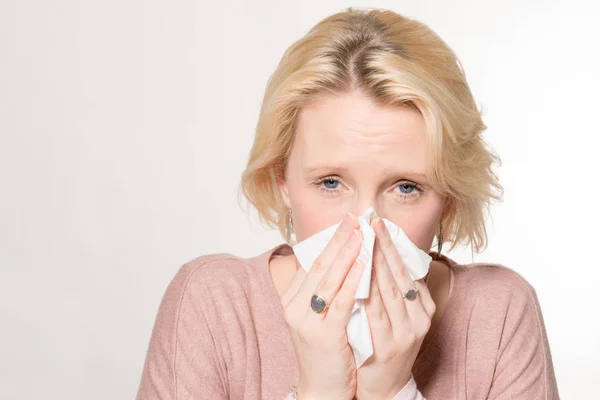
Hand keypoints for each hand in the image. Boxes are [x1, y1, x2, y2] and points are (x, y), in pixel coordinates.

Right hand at [282, 212, 364, 399]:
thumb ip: (325, 290)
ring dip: (347, 253)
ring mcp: (307, 321)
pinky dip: (352, 281)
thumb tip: (343, 259)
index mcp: (293, 299)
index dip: (330, 239)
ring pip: (329, 279)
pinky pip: (339, 302)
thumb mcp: (318, 315)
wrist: (322, 388)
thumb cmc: (326, 350)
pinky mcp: (323, 335)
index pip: (313, 261)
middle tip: (355, 218)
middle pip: (319, 265)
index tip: (347, 221)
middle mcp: (295, 306)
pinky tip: (363, 265)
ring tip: (362, 233)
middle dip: (339, 239)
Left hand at [355, 216, 436, 398]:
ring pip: (390, 290)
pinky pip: (376, 313)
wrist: (385, 387)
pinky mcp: (391, 346)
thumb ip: (393, 289)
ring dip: (376, 262)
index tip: (379, 223)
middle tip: (372, 222)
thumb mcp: (397, 315)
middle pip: (399, 275)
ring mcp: (407, 332)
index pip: (406, 269)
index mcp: (422, 307)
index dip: (392, 245)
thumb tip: (383, 254)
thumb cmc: (386, 344)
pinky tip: (359, 275)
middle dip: (384, 246)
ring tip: (364, 240)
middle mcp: (419, 317)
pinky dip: (368, 292)